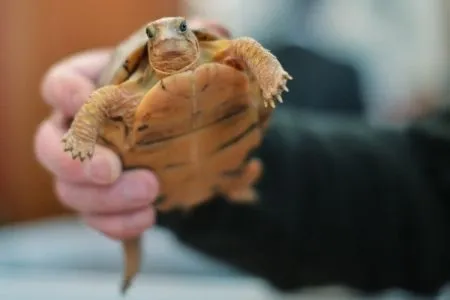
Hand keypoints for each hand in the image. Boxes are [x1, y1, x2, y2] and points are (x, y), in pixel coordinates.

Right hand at [34, 19, 230, 239]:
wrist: (183, 138)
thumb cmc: (172, 96)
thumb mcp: (180, 69)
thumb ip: (190, 50)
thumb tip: (216, 35)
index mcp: (88, 90)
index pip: (57, 85)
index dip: (65, 94)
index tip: (87, 101)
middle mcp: (77, 131)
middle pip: (49, 147)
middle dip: (76, 162)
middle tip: (113, 169)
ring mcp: (85, 171)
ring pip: (70, 191)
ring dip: (105, 199)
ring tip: (149, 194)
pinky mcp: (103, 202)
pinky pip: (96, 219)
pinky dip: (118, 223)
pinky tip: (148, 217)